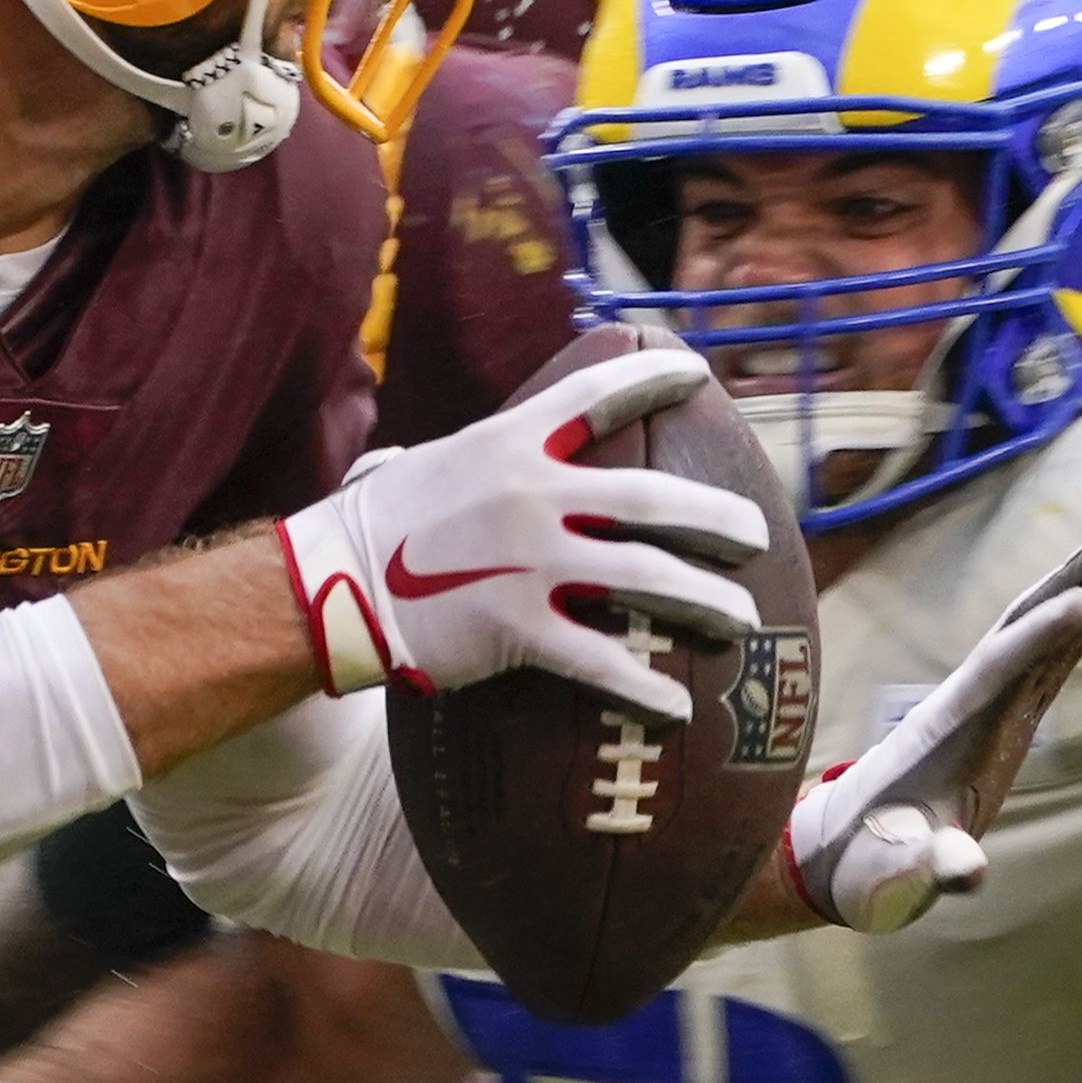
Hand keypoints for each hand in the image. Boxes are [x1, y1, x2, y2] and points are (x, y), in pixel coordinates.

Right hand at [279, 345, 764, 721]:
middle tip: (754, 534)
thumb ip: (481, 457)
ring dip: (704, 599)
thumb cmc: (372, 522)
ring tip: (738, 618)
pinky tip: (678, 707)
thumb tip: (491, 453)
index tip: (700, 376)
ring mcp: (530, 560)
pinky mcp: (519, 627)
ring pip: (646, 578)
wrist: (327, 586)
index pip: (597, 396)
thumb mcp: (430, 462)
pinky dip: (646, 687)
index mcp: (510, 441)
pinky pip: (602, 660)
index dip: (655, 380)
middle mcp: (532, 493)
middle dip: (715, 515)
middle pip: (652, 496)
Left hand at [783, 517, 1081, 931]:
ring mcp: (993, 703)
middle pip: (1029, 620)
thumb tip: (966, 873)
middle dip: (1081, 571)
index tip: (1080, 599)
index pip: (999, 670)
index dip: (1037, 637)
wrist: (842, 849)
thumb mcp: (897, 876)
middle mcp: (974, 701)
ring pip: (1044, 624)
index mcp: (949, 728)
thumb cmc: (870, 863)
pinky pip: (1051, 651)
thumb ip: (930, 867)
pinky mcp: (1006, 713)